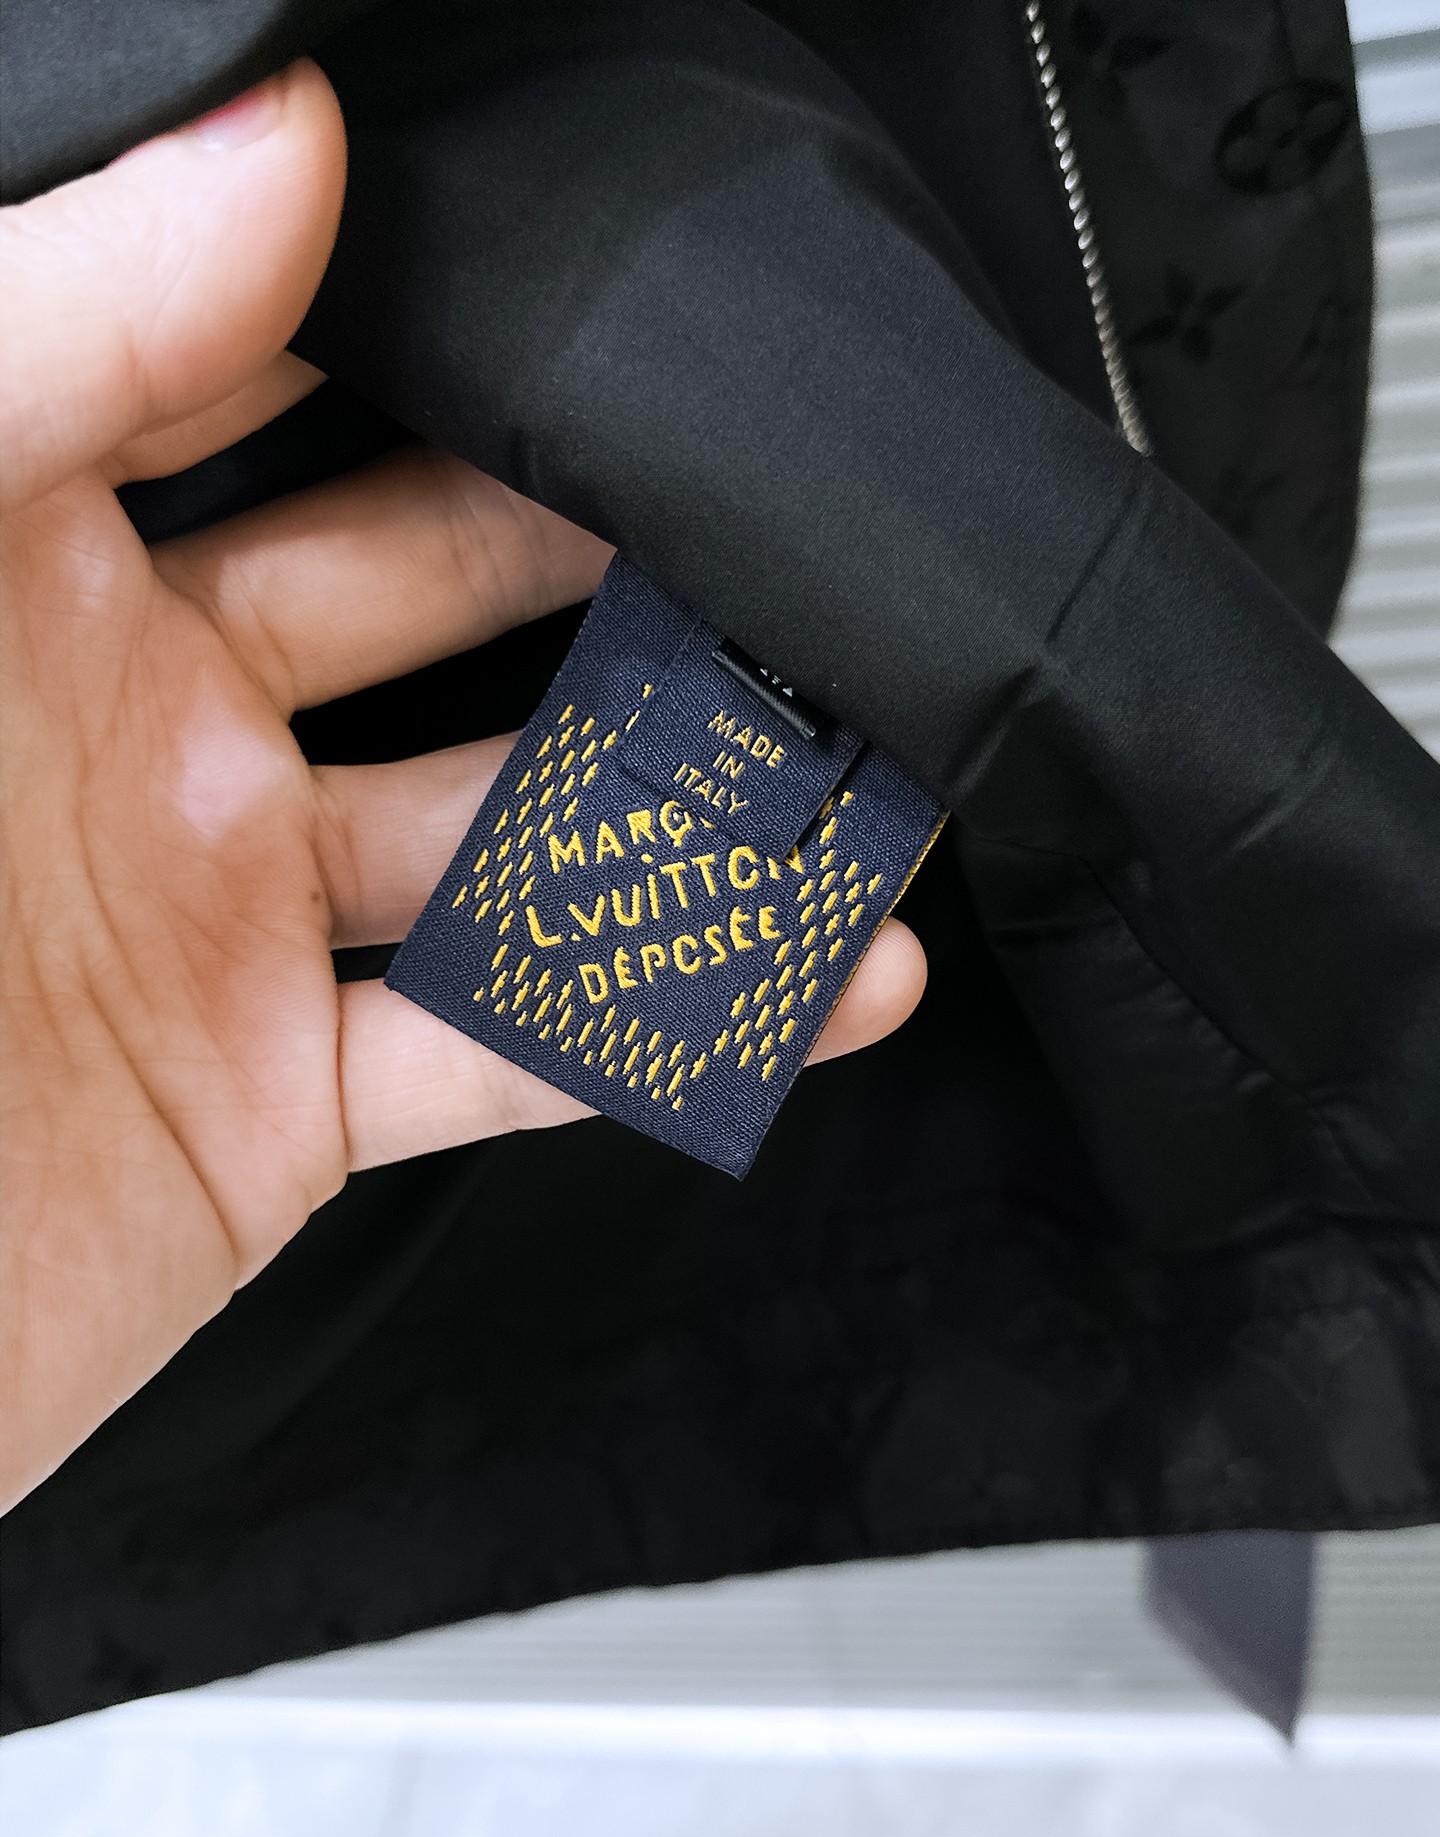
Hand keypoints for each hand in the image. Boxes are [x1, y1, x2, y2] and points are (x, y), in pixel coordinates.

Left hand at [0, 64, 926, 1510]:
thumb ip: (67, 339)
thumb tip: (284, 137)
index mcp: (34, 564)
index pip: (265, 391)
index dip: (429, 331)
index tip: (613, 297)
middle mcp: (149, 731)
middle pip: (440, 609)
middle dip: (615, 561)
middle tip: (792, 519)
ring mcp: (226, 925)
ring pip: (508, 842)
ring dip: (685, 807)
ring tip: (864, 754)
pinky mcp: (275, 1109)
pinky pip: (505, 1057)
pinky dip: (670, 1027)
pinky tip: (829, 975)